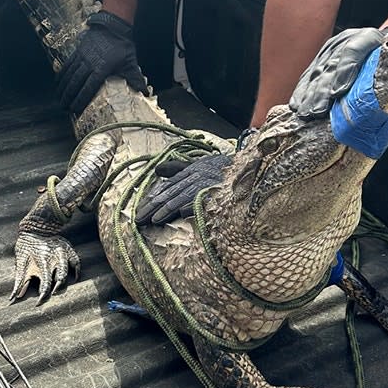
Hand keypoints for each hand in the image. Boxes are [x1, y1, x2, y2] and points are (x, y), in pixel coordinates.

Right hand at [57, 11, 147, 115]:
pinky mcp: (78, 51)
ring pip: (69, 75)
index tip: (75, 109)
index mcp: (102, 69)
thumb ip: (135, 79)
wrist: (113, 26)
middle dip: (68, 97)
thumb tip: (144, 92)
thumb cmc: (123, 46)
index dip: (80, 99)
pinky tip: (58, 82)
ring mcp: (82, 57)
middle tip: (64, 108)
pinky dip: (61, 74)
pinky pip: (67, 64)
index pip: (89, 87)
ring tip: (59, 99)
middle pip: (75, 83)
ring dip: (63, 88)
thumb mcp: (130, 62)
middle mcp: (89, 64)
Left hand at [135, 130, 254, 225]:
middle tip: (138, 219)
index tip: (140, 209)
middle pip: (170, 193)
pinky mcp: (216, 193)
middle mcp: (196, 176)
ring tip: (153, 220)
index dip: (154, 197)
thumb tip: (158, 170)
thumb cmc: (222, 170)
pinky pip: (200, 200)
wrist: (249, 169)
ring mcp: (206, 184)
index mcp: (191, 171)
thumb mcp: (199, 167)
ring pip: (181, 197)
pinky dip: (190, 206)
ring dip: (167, 209)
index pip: (169, 186)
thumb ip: (178, 170)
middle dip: (153, 207)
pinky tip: (180, 214)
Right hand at [289, 27, 387, 118]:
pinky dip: (302, 91)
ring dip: (309, 95)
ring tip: (305, 113)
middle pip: (330, 66)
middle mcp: (346, 41)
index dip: (344, 72)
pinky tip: (296, 104)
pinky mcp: (321, 59)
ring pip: (317, 72)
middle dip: (322, 91)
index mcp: (368, 39)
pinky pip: (309, 76)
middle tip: (317, 112)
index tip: (338, 93)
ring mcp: (331, 50)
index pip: (353, 52)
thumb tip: (380, 106)